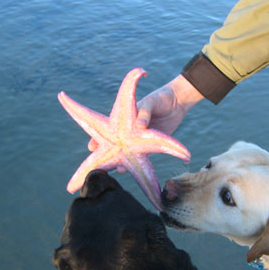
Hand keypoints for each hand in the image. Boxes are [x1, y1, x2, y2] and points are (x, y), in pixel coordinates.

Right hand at [88, 75, 203, 172]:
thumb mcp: (151, 102)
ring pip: (128, 152)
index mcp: (126, 117)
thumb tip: (141, 125)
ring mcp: (140, 139)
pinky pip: (142, 156)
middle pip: (115, 144)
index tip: (91, 147)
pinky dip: (137, 163)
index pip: (108, 128)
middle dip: (107, 155)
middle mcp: (130, 130)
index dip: (98, 137)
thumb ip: (145, 112)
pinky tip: (132, 170)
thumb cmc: (160, 98)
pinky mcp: (151, 145)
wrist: (177, 102)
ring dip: (122, 161)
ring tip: (119, 170)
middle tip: (101, 164)